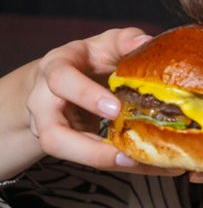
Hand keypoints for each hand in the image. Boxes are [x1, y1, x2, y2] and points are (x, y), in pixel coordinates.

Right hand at [23, 28, 183, 175]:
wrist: (66, 80)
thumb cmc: (89, 58)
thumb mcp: (105, 44)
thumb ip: (125, 40)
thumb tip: (146, 42)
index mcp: (56, 69)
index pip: (61, 80)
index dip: (86, 96)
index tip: (115, 109)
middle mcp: (45, 103)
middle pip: (52, 134)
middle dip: (87, 149)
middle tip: (126, 154)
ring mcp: (51, 128)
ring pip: (68, 155)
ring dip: (104, 162)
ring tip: (139, 164)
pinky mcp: (68, 146)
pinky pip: (91, 160)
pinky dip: (120, 165)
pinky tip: (151, 166)